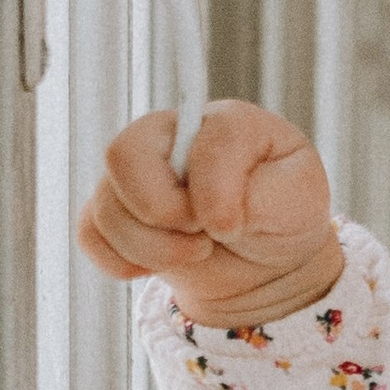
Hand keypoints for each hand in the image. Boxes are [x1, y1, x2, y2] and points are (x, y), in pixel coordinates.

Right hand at [77, 100, 345, 327]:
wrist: (266, 257)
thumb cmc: (284, 214)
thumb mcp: (299, 201)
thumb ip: (264, 198)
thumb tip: (213, 215)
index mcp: (225, 123)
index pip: (202, 142)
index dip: (212, 193)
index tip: (232, 227)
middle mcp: (171, 136)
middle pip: (125, 154)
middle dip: (162, 212)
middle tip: (203, 239)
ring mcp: (137, 171)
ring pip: (106, 204)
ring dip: (150, 248)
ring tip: (197, 253)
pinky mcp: (116, 209)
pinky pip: (90, 233)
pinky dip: (121, 261)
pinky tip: (158, 266)